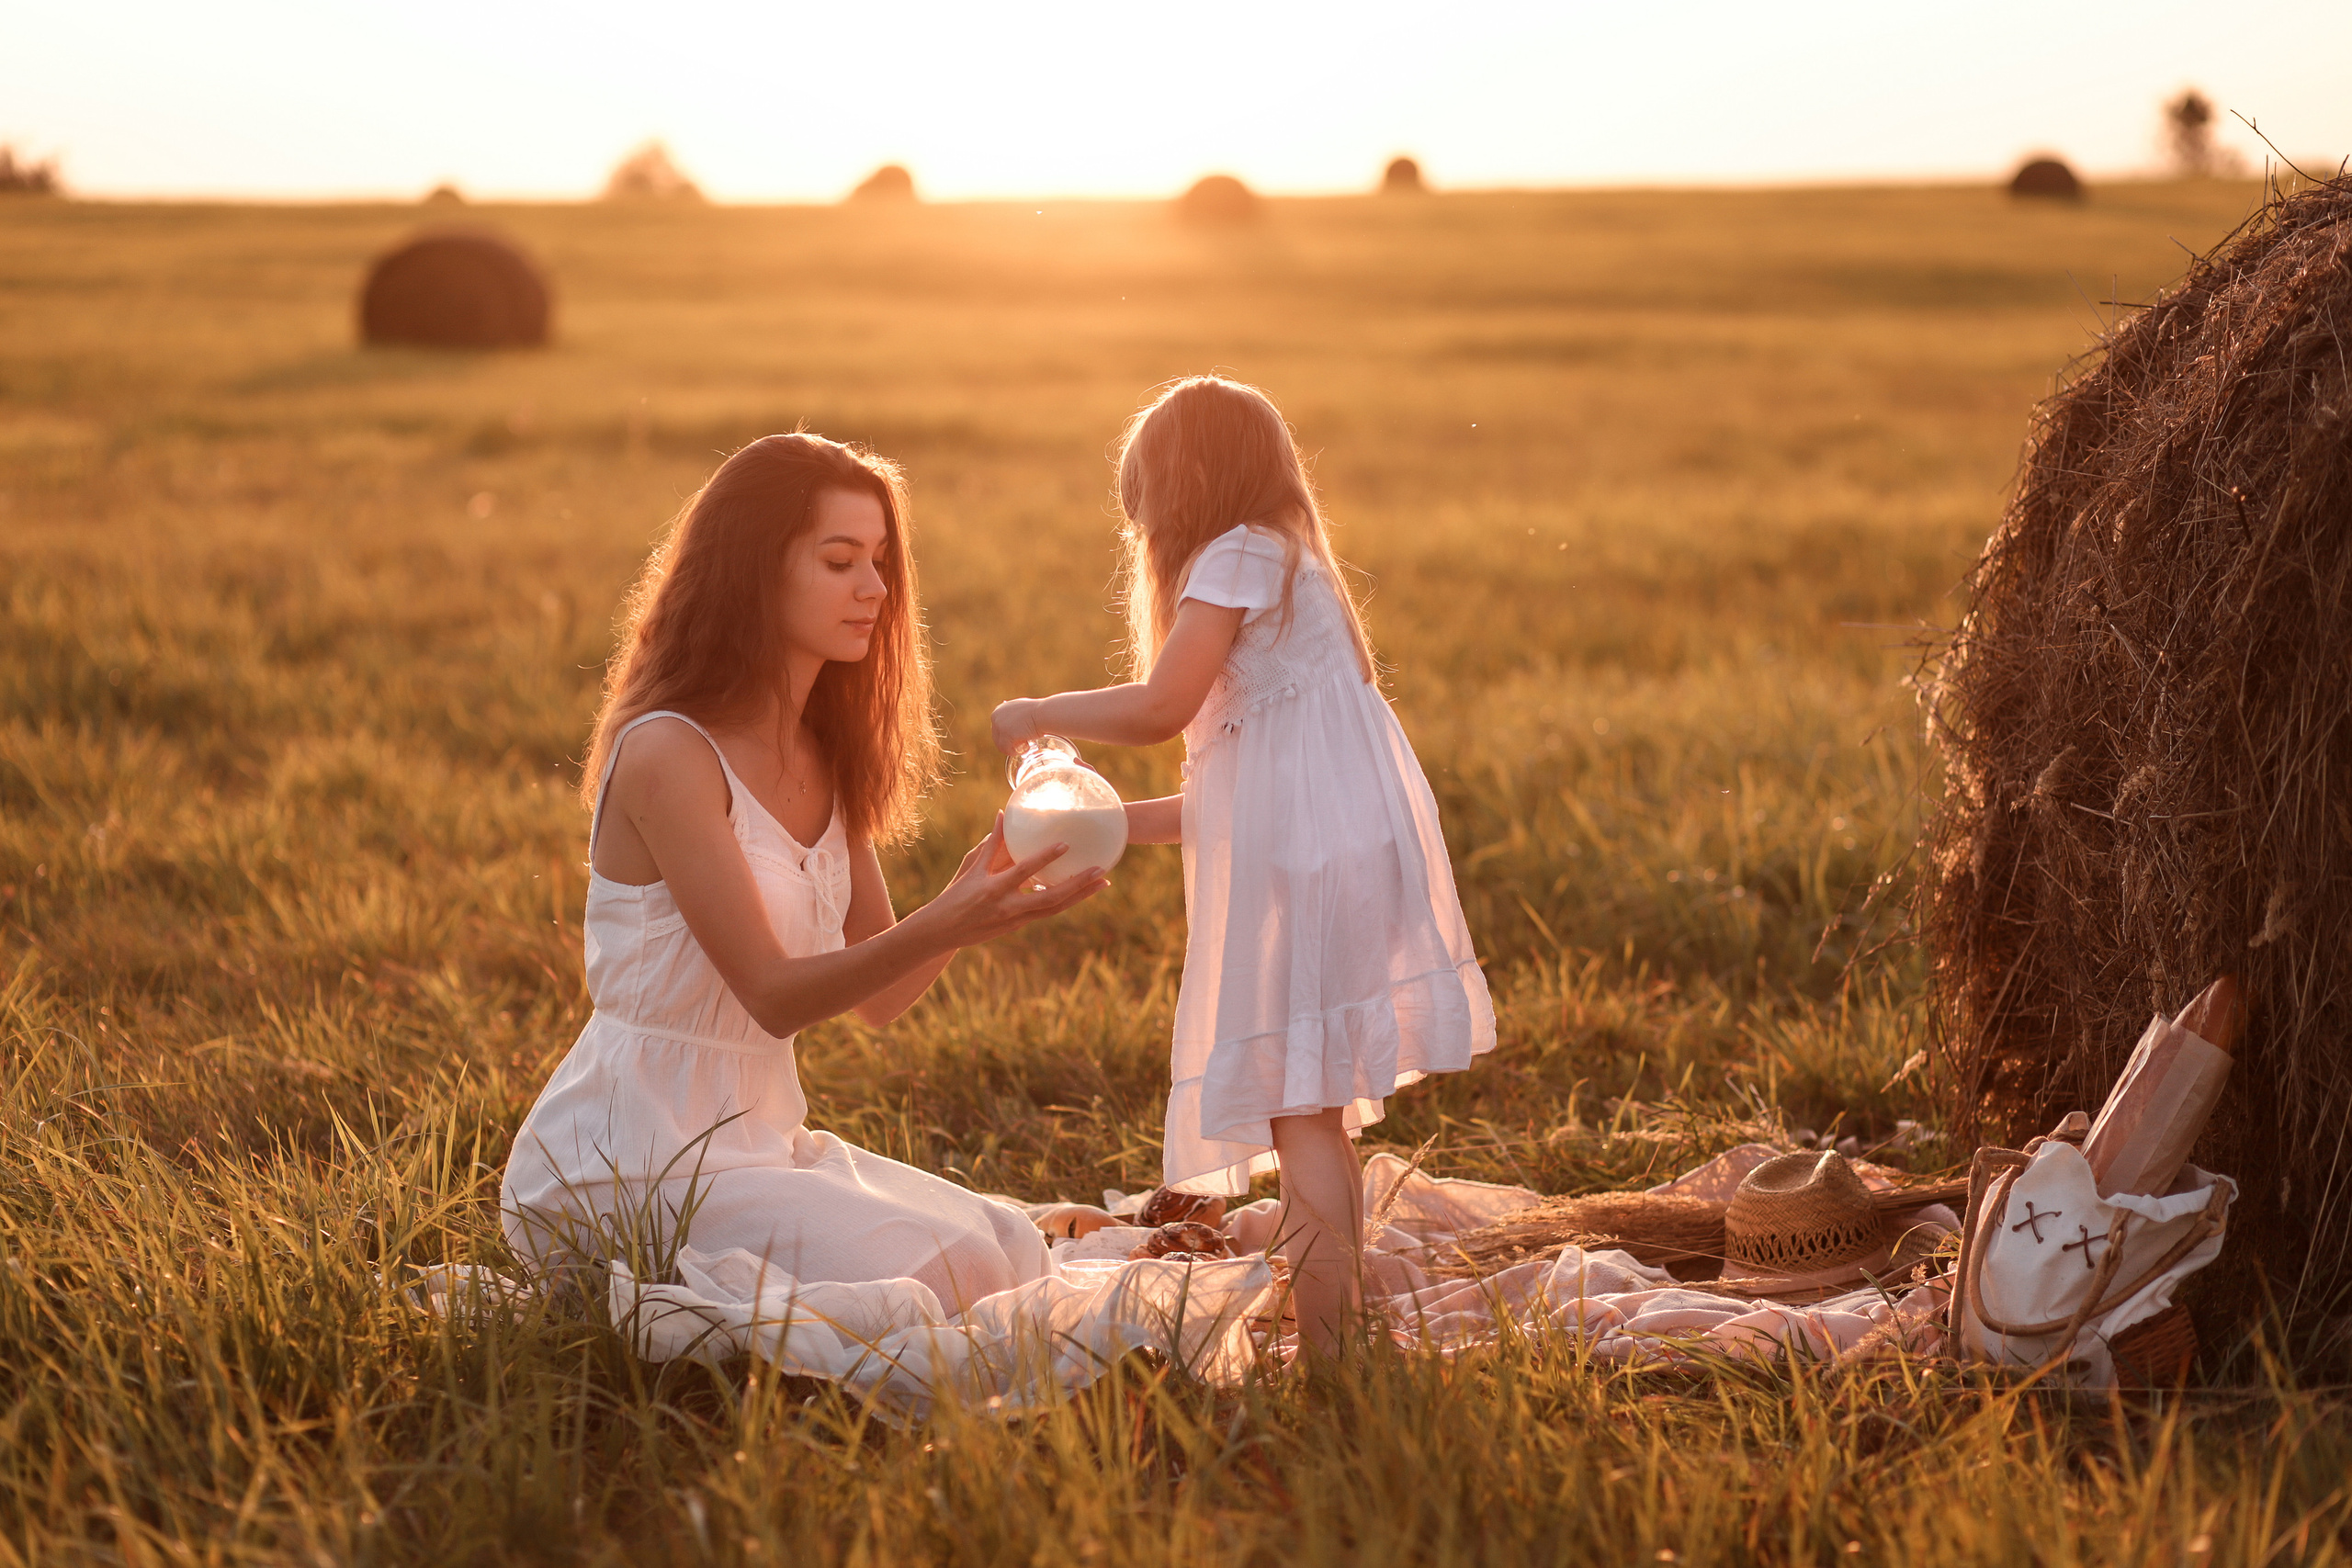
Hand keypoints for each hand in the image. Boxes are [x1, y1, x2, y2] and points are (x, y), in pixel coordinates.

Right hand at [921, 813, 1104, 949]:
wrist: (943, 931)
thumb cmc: (955, 895)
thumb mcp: (971, 868)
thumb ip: (991, 843)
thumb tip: (1003, 814)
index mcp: (994, 888)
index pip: (1024, 871)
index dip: (1044, 858)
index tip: (1065, 845)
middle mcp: (1009, 907)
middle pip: (1051, 899)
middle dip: (1078, 886)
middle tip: (1102, 872)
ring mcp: (1016, 920)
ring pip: (1054, 909)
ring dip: (1080, 897)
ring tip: (1102, 883)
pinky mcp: (1018, 926)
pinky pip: (1046, 912)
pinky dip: (1063, 902)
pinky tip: (1080, 893)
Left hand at [991, 697, 1041, 754]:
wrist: (1045, 713)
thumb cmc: (1039, 712)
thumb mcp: (1023, 711)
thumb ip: (1015, 717)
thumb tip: (1015, 727)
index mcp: (999, 710)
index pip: (998, 730)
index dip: (1009, 736)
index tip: (1020, 738)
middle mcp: (996, 717)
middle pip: (997, 738)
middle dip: (1010, 743)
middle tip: (1024, 743)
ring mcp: (1000, 726)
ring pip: (1001, 746)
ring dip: (1013, 748)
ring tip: (1026, 746)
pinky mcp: (1005, 735)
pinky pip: (1007, 750)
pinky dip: (1016, 752)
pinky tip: (1026, 747)